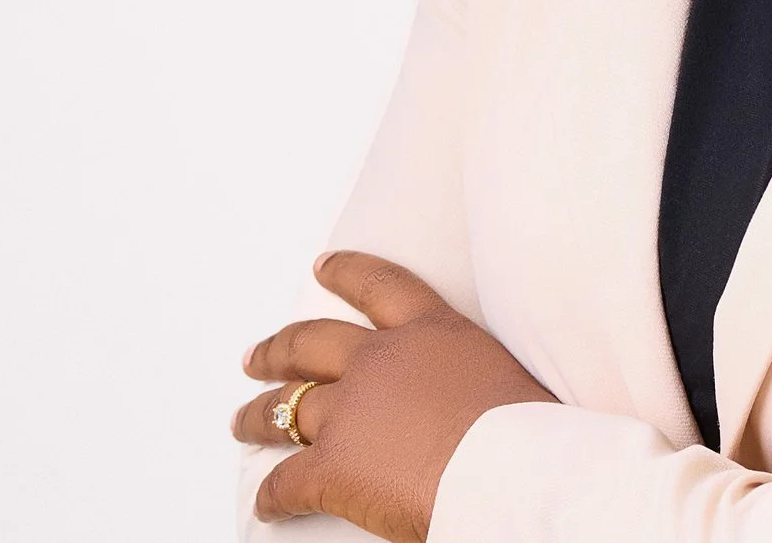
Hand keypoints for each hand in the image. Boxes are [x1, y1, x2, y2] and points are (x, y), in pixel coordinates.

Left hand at [232, 251, 555, 541]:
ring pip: (285, 408)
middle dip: (279, 349)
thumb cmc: (528, 428)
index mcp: (429, 331)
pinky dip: (273, 496)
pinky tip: (267, 504)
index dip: (347, 273)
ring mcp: (348, 411)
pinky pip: (287, 482)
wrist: (511, 468)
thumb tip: (470, 402)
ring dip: (257, 416)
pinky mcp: (331, 466)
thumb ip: (468, 378)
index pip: (379, 287)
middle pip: (311, 344)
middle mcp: (379, 361)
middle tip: (258, 355)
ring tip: (242, 421)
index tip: (324, 266)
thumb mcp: (501, 377)